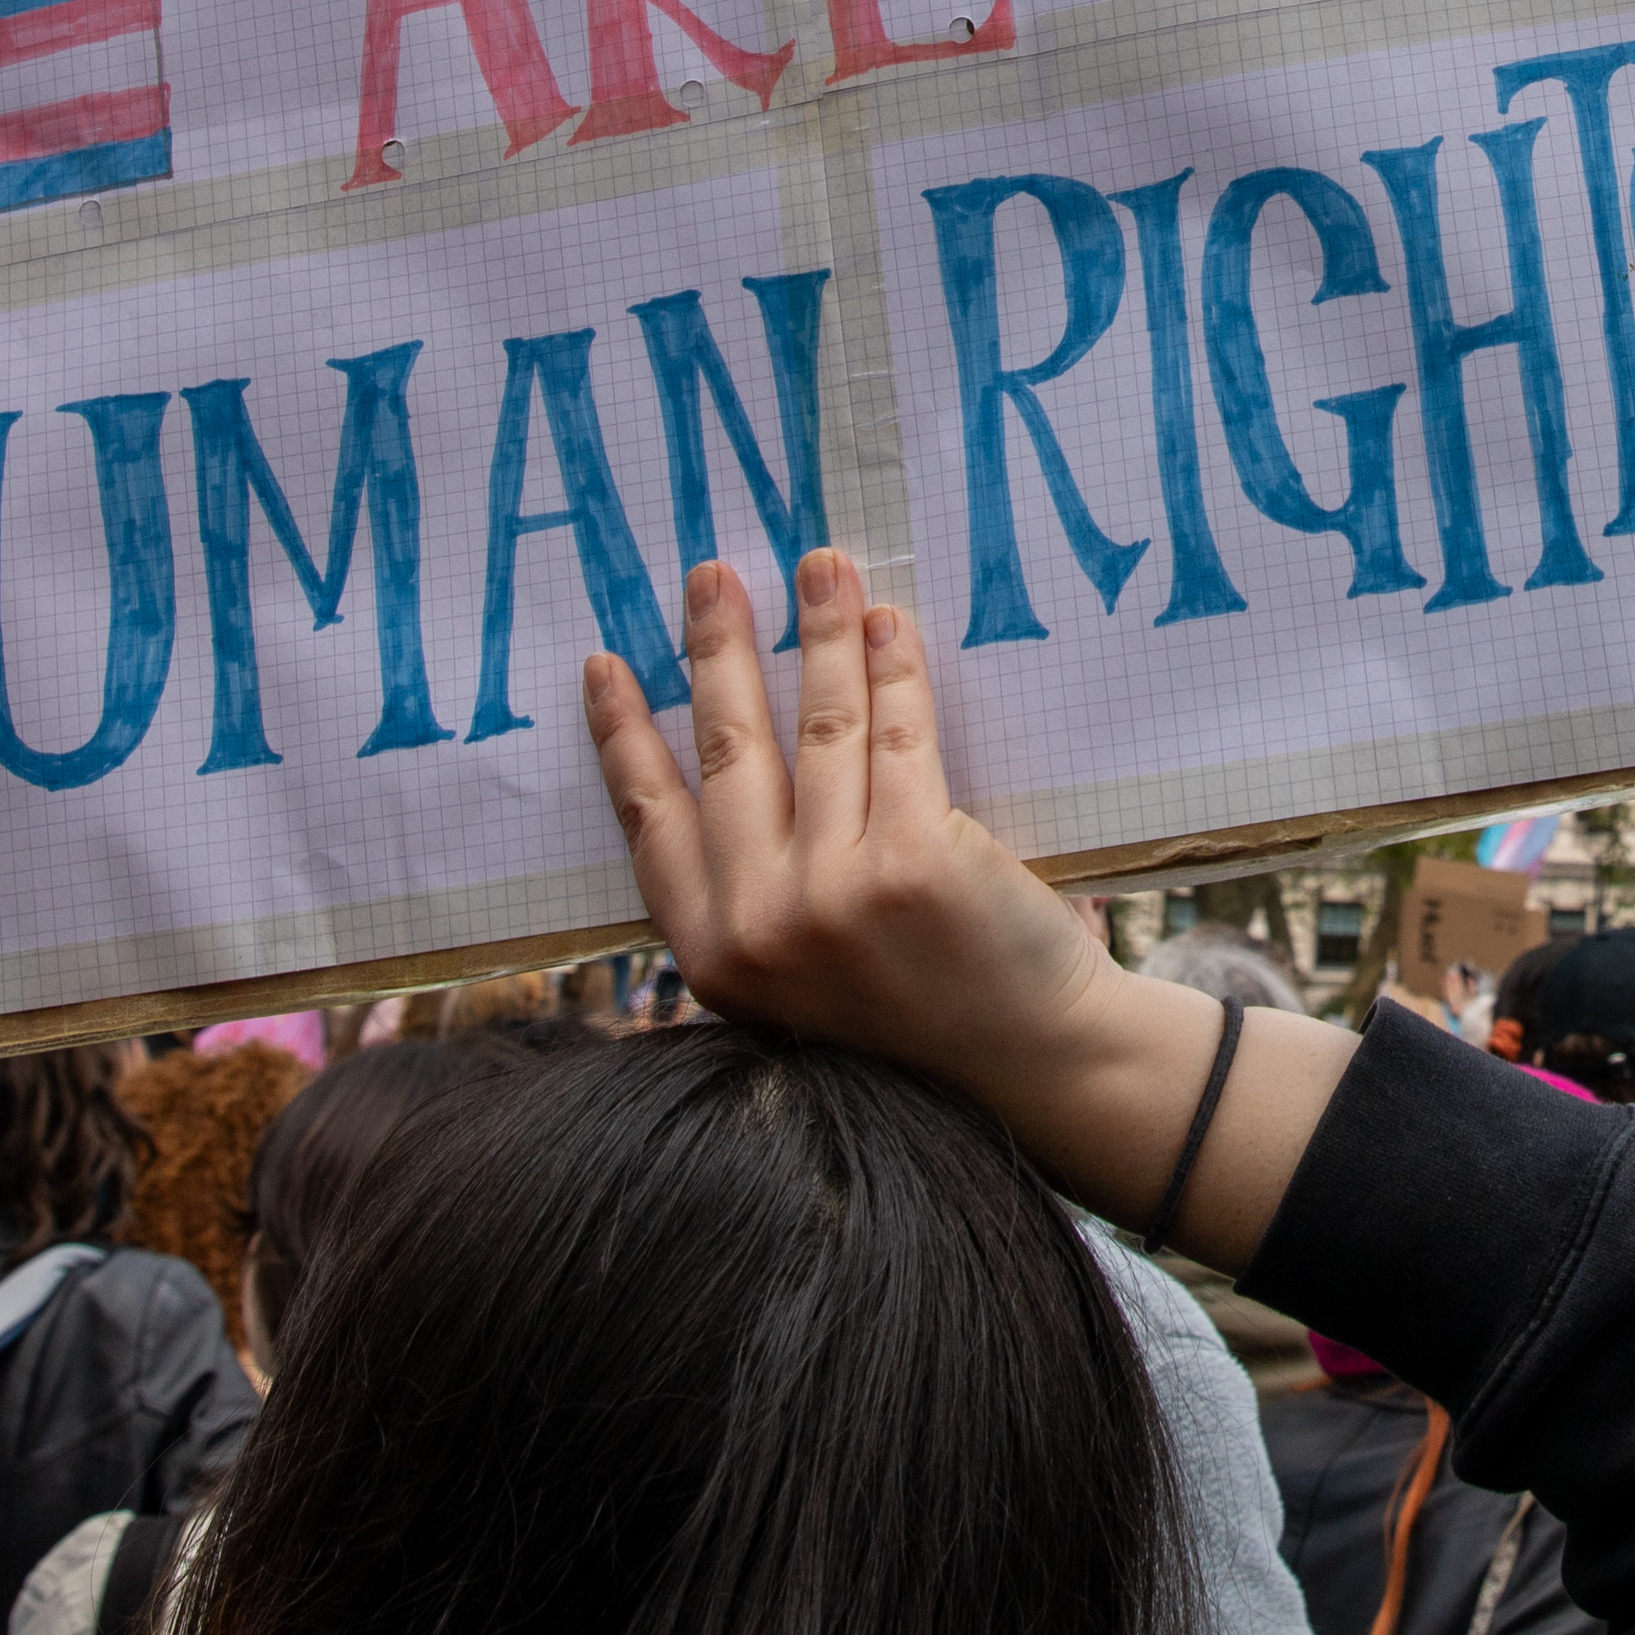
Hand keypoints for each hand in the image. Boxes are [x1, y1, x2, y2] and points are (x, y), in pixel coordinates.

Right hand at [585, 554, 1354, 1263]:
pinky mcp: (916, 862)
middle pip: (729, 750)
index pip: (650, 821)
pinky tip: (888, 622)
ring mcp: (835, 894)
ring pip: (820, 726)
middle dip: (719, 648)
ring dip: (821, 631)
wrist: (1030, 1068)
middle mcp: (760, 927)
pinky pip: (898, 736)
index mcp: (715, 959)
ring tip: (822, 566)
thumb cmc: (912, 1015)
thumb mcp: (794, 985)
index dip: (622, 736)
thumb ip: (749, 900)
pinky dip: (894, 668)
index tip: (604, 664)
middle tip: (713, 574)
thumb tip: (725, 761)